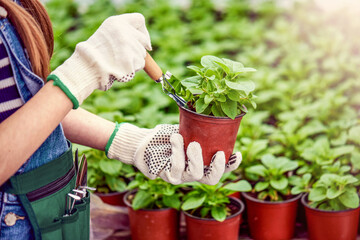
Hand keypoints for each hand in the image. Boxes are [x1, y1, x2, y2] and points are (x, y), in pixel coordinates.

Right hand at [47, 13, 150, 108]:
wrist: (85, 69)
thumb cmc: (95, 54)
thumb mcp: (107, 35)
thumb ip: (124, 33)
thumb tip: (148, 46)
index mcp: (116, 22)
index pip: (139, 19)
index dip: (143, 31)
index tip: (143, 41)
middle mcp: (124, 31)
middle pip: (143, 40)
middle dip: (138, 49)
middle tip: (123, 56)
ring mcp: (128, 46)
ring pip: (142, 54)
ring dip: (134, 60)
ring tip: (117, 63)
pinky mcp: (132, 60)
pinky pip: (140, 65)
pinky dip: (133, 69)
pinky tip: (119, 69)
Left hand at [106, 123, 241, 184]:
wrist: (145, 141)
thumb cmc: (168, 136)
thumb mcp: (187, 130)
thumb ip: (200, 129)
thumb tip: (214, 113)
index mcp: (202, 163)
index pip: (222, 168)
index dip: (232, 165)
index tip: (237, 153)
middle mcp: (194, 173)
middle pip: (212, 179)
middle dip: (218, 167)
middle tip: (218, 153)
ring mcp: (181, 177)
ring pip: (195, 174)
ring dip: (195, 157)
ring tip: (191, 143)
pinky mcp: (168, 176)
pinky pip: (177, 167)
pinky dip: (177, 151)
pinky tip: (175, 137)